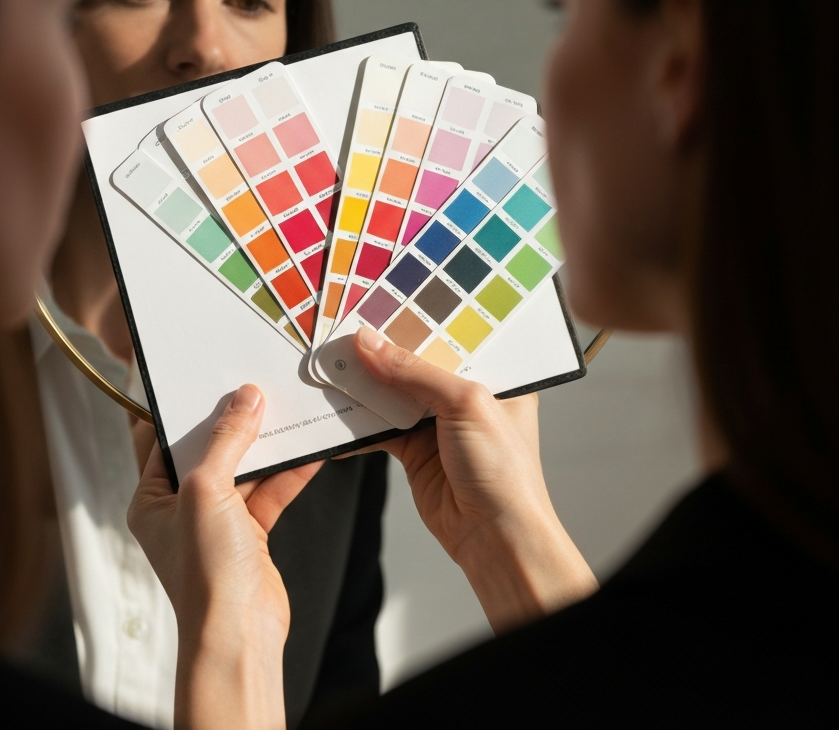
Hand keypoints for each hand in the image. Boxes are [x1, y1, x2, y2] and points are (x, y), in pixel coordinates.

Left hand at [128, 384, 320, 729]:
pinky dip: (289, 472)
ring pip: (244, 469)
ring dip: (266, 444)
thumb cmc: (206, 575)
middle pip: (209, 450)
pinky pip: (270, 492)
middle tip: (253, 385)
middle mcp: (182, 508)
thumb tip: (244, 398)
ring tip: (286, 409)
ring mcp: (217, 522)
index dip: (182, 408)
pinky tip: (310, 450)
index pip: (162, 439)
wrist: (240, 634)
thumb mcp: (207, 491)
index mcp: (153, 499)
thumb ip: (227, 439)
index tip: (202, 376)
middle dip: (233, 421)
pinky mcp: (251, 535)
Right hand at [354, 327, 596, 630]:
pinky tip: (336, 409)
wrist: (495, 538)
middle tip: (347, 325)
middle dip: (384, 349)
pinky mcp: (415, 450)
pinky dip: (358, 421)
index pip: (452, 334)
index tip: (382, 299)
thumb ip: (413, 372)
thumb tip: (369, 343)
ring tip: (333, 362)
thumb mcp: (464, 404)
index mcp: (495, 374)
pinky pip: (380, 426)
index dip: (419, 317)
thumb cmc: (504, 470)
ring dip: (365, 383)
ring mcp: (438, 423)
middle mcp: (467, 395)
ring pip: (394, 393)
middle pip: (417, 362)